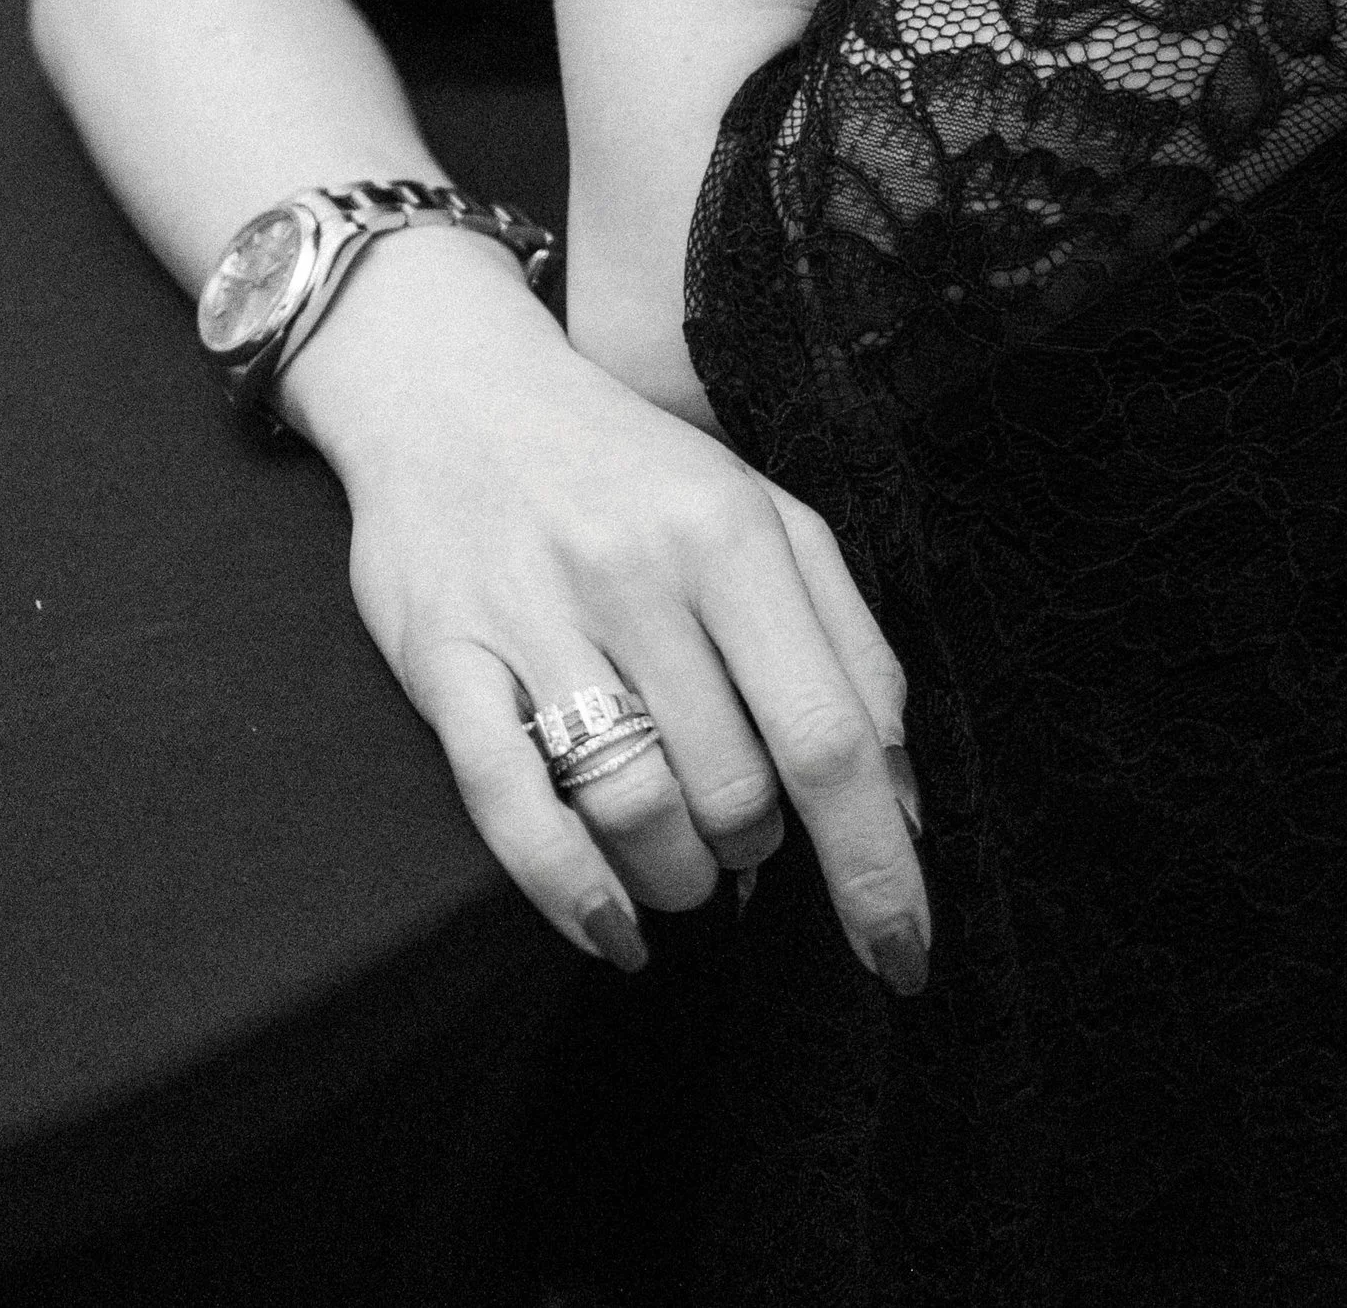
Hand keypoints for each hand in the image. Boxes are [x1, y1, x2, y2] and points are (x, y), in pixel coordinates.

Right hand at [293, 227, 928, 987]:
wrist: (452, 389)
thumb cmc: (631, 473)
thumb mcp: (764, 516)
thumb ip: (848, 643)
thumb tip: (901, 799)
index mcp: (733, 532)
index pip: (828, 734)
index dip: (876, 863)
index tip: (905, 955)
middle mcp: (637, 572)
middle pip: (736, 792)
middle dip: (759, 850)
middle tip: (744, 827)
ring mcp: (533, 615)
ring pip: (636, 814)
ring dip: (678, 878)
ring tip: (681, 859)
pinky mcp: (441, 656)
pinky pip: (514, 810)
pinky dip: (574, 895)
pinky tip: (613, 929)